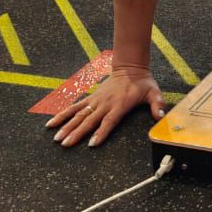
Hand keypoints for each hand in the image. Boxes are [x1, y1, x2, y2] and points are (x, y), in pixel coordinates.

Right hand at [44, 65, 165, 147]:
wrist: (130, 68)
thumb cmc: (142, 82)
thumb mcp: (153, 92)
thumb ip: (157, 104)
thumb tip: (161, 116)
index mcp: (119, 104)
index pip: (108, 120)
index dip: (101, 132)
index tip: (92, 143)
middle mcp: (105, 103)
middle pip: (89, 120)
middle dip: (77, 132)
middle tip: (65, 144)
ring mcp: (96, 101)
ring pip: (78, 114)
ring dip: (66, 126)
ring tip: (56, 138)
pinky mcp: (90, 98)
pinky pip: (74, 107)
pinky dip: (62, 115)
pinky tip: (51, 124)